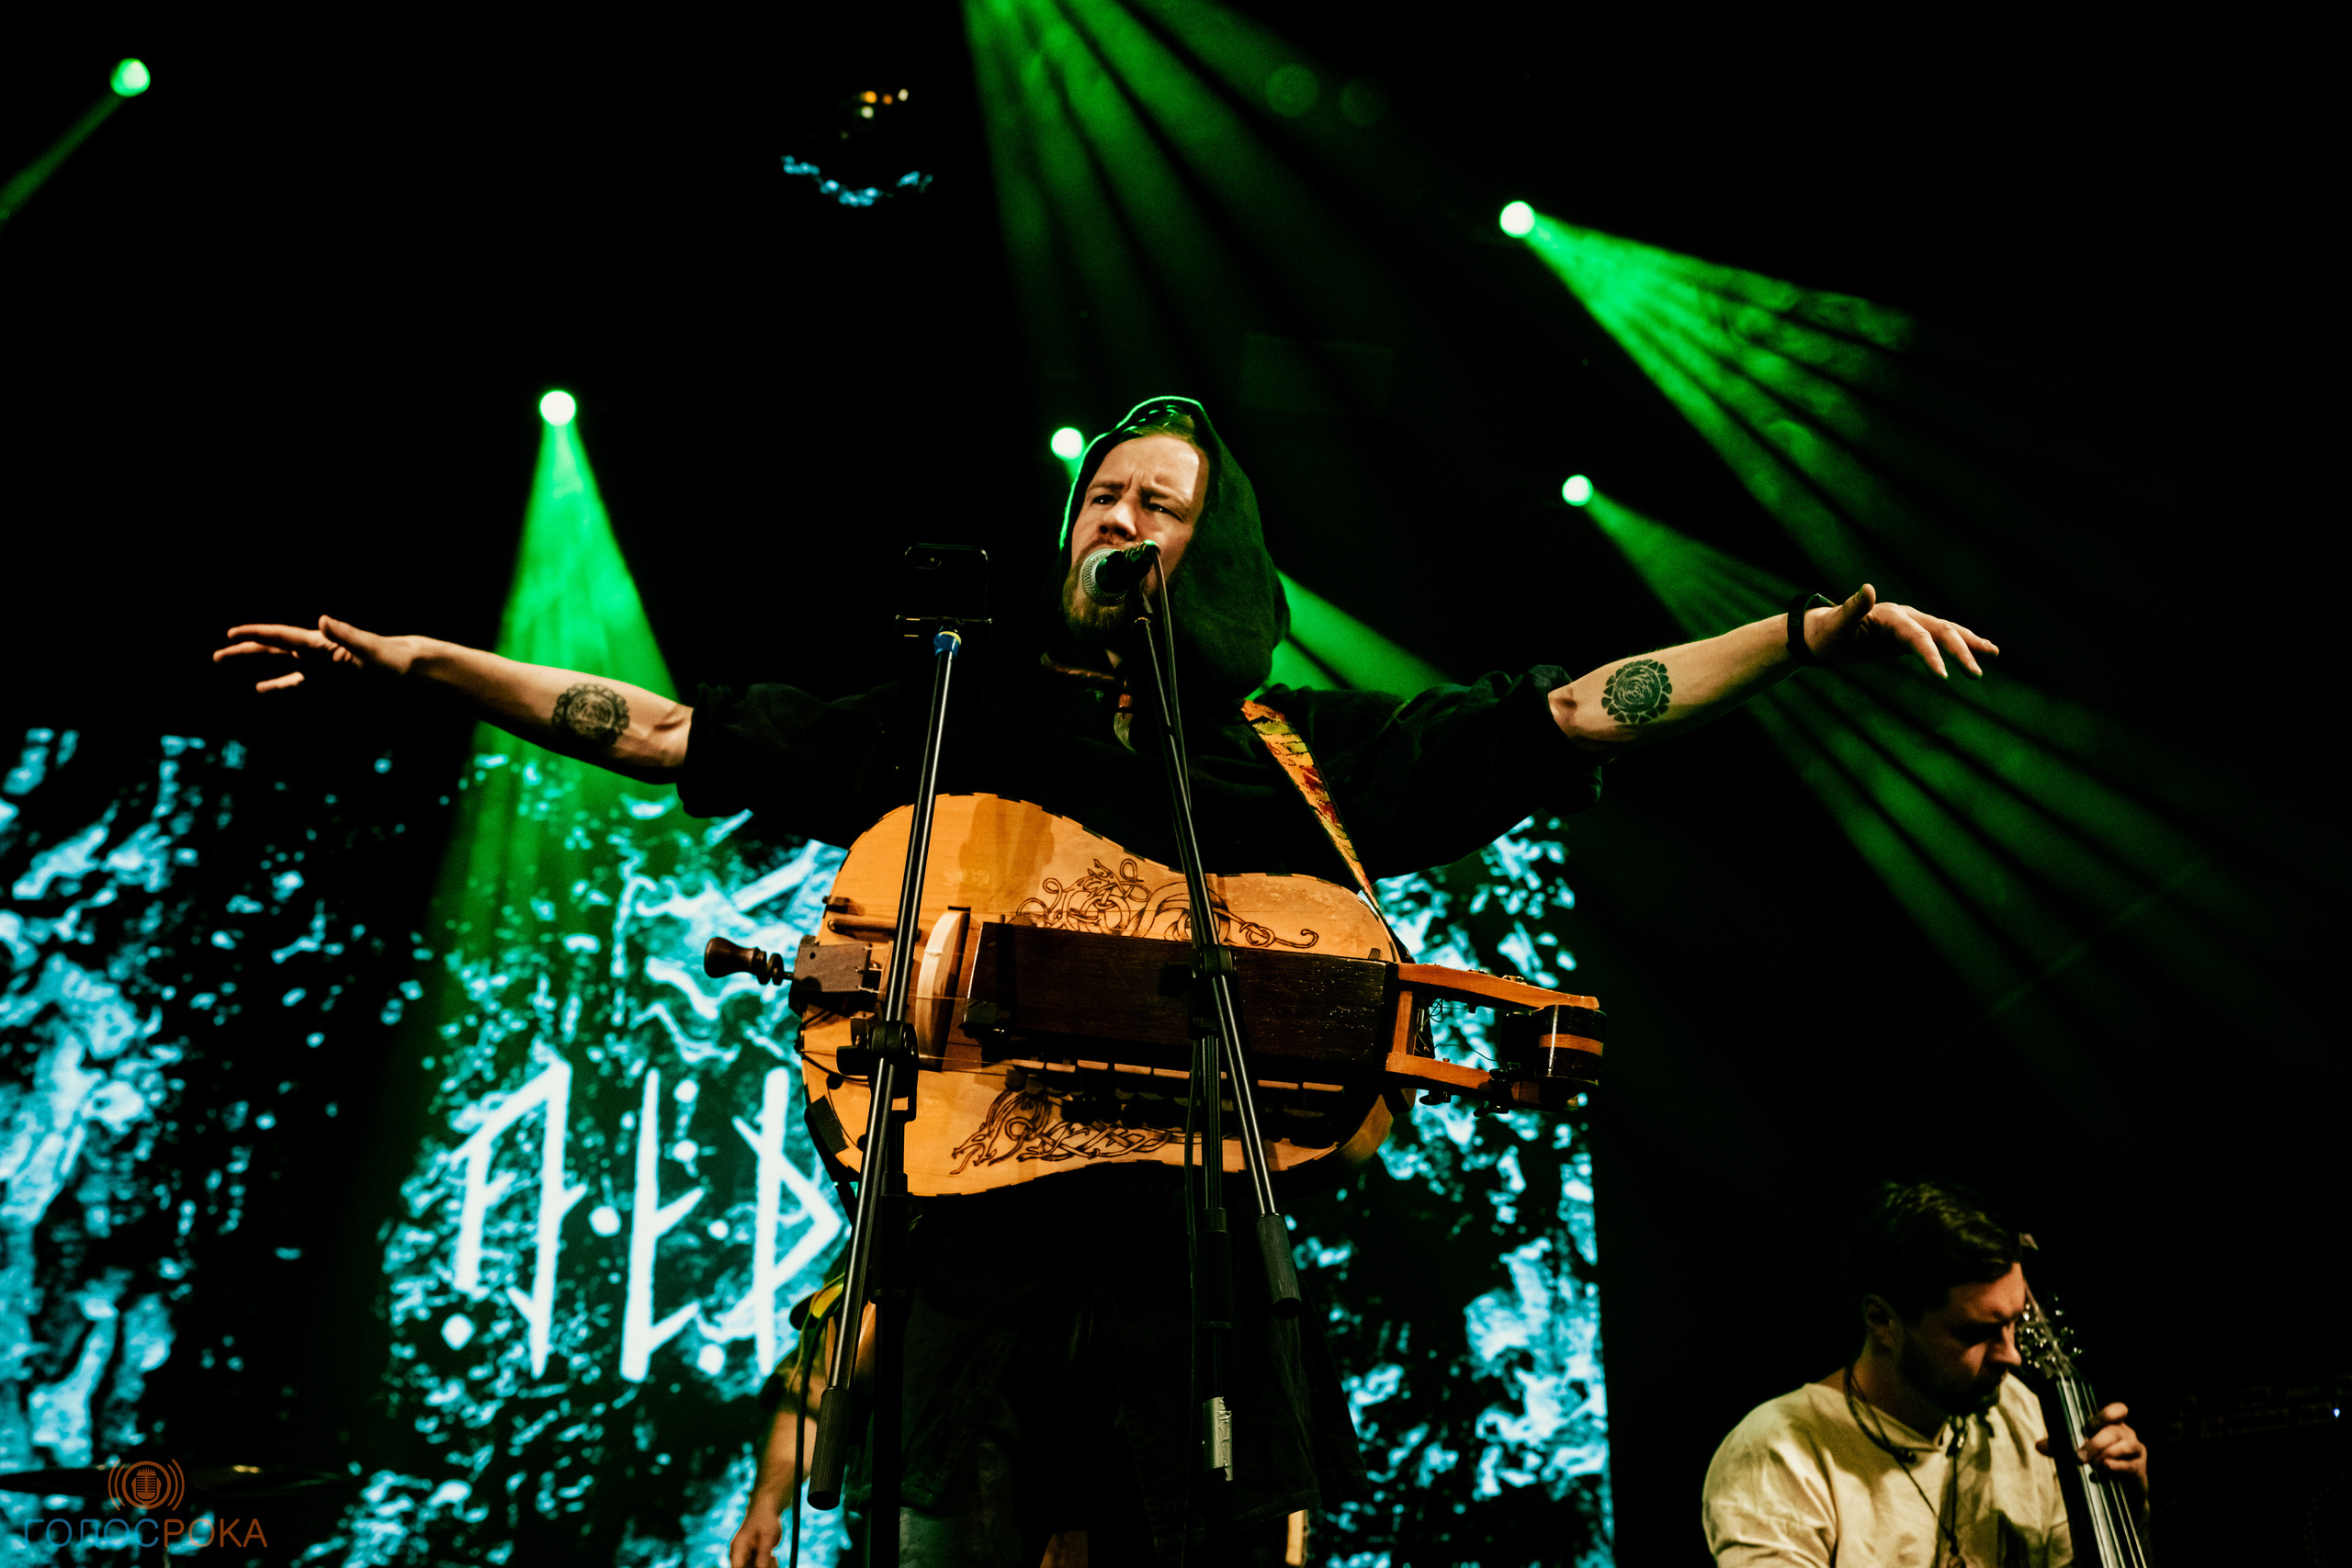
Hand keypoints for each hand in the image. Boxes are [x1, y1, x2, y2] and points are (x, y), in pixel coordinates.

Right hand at [213, 616, 419, 692]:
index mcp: (323, 643)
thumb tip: (322, 619)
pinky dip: (277, 685)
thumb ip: (347, 634)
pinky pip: (297, 685)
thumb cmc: (394, 658)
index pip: (282, 636)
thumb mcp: (371, 647)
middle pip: (274, 649)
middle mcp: (317, 653)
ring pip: (281, 667)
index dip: (255, 634)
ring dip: (257, 667)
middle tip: (218, 654)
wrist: (411, 671)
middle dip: (246, 650)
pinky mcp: (329, 683)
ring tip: (231, 663)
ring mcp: (321, 668)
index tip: (231, 634)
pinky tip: (262, 688)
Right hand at [728, 1505, 784, 1567]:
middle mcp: (737, 1555)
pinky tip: (772, 1557)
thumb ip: (764, 1552)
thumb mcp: (768, 1535)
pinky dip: (766, 1565)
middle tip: (772, 1559)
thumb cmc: (766, 1520)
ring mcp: (743, 1557)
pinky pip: (756, 1567)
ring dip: (764, 1567)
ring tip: (773, 1557)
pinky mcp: (750, 1558)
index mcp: (738, 1548)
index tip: (762, 1566)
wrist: (766, 1510)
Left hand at [1803, 585, 1998, 678]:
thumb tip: (1867, 588)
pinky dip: (1961, 644)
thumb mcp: (1836, 625)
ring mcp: (1911, 624)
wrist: (1823, 632)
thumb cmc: (1827, 632)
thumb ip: (1852, 609)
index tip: (1943, 677)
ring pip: (1947, 631)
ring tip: (1993, 653)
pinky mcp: (1911, 635)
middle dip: (1960, 651)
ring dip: (1969, 643)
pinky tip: (1981, 651)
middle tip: (1975, 675)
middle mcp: (1905, 616)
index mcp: (1890, 615)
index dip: (1930, 655)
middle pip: (1940, 631)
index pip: (1917, 635)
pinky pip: (1941, 639)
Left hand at [2038, 1401, 2148, 1520]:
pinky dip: (2117, 1466)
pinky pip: (2130, 1464)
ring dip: (2106, 1453)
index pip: (2119, 1410)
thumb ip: (2060, 1447)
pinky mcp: (2139, 1468)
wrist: (2119, 1493)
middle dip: (2095, 1443)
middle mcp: (2126, 1434)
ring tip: (2093, 1463)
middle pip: (2113, 1431)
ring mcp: (2135, 1450)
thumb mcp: (2078, 1453)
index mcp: (2112, 1425)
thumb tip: (2038, 1445)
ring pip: (2125, 1445)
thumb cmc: (2097, 1464)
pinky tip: (2105, 1468)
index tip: (2090, 1425)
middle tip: (2079, 1457)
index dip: (2108, 1414)